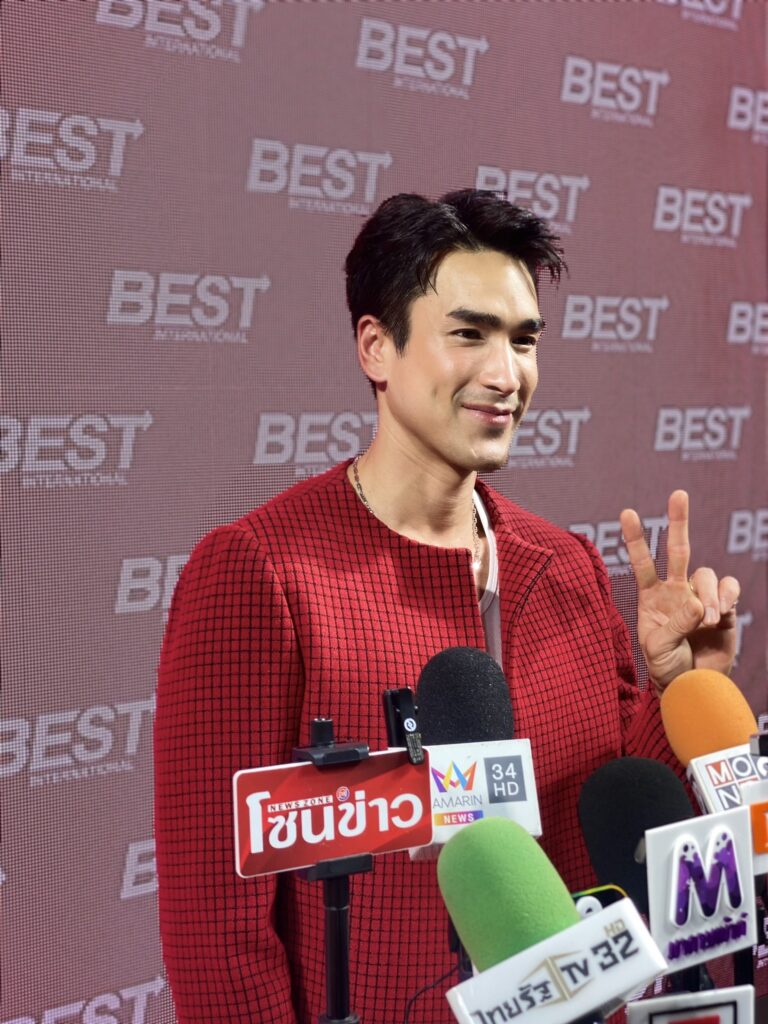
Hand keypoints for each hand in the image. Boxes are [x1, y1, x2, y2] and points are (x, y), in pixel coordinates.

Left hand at [619, 490, 739, 692]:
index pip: (642, 562)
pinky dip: (727, 597)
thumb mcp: (658, 648)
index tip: (627, 512)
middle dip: (678, 520)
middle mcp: (676, 591)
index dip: (635, 538)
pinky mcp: (725, 607)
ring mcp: (701, 597)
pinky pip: (729, 587)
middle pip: (678, 549)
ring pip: (706, 574)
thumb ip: (674, 624)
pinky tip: (721, 615)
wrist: (693, 687)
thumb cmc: (667, 668)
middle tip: (678, 493)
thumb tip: (697, 603)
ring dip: (709, 594)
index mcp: (651, 598)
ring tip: (707, 620)